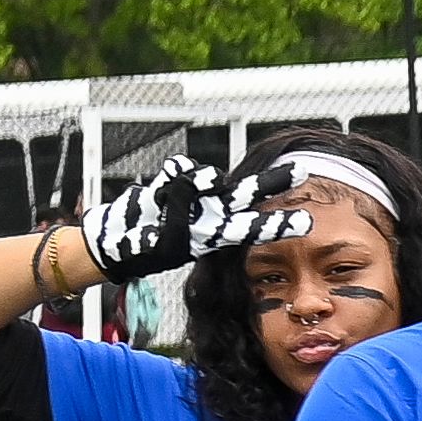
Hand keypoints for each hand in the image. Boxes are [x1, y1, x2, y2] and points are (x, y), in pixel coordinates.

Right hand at [80, 157, 306, 287]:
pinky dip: (171, 176)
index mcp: (216, 235)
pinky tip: (160, 188)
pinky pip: (178, 170)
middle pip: (248, 194)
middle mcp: (211, 212)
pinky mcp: (172, 182)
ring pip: (211, 177)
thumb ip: (182, 211)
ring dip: (201, 180)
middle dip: (273, 182)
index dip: (278, 224)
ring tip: (188, 190)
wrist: (113, 241)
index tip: (307, 222)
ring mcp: (193, 197)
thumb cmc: (142, 250)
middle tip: (301, 170)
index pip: (254, 228)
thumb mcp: (164, 242)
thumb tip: (201, 178)